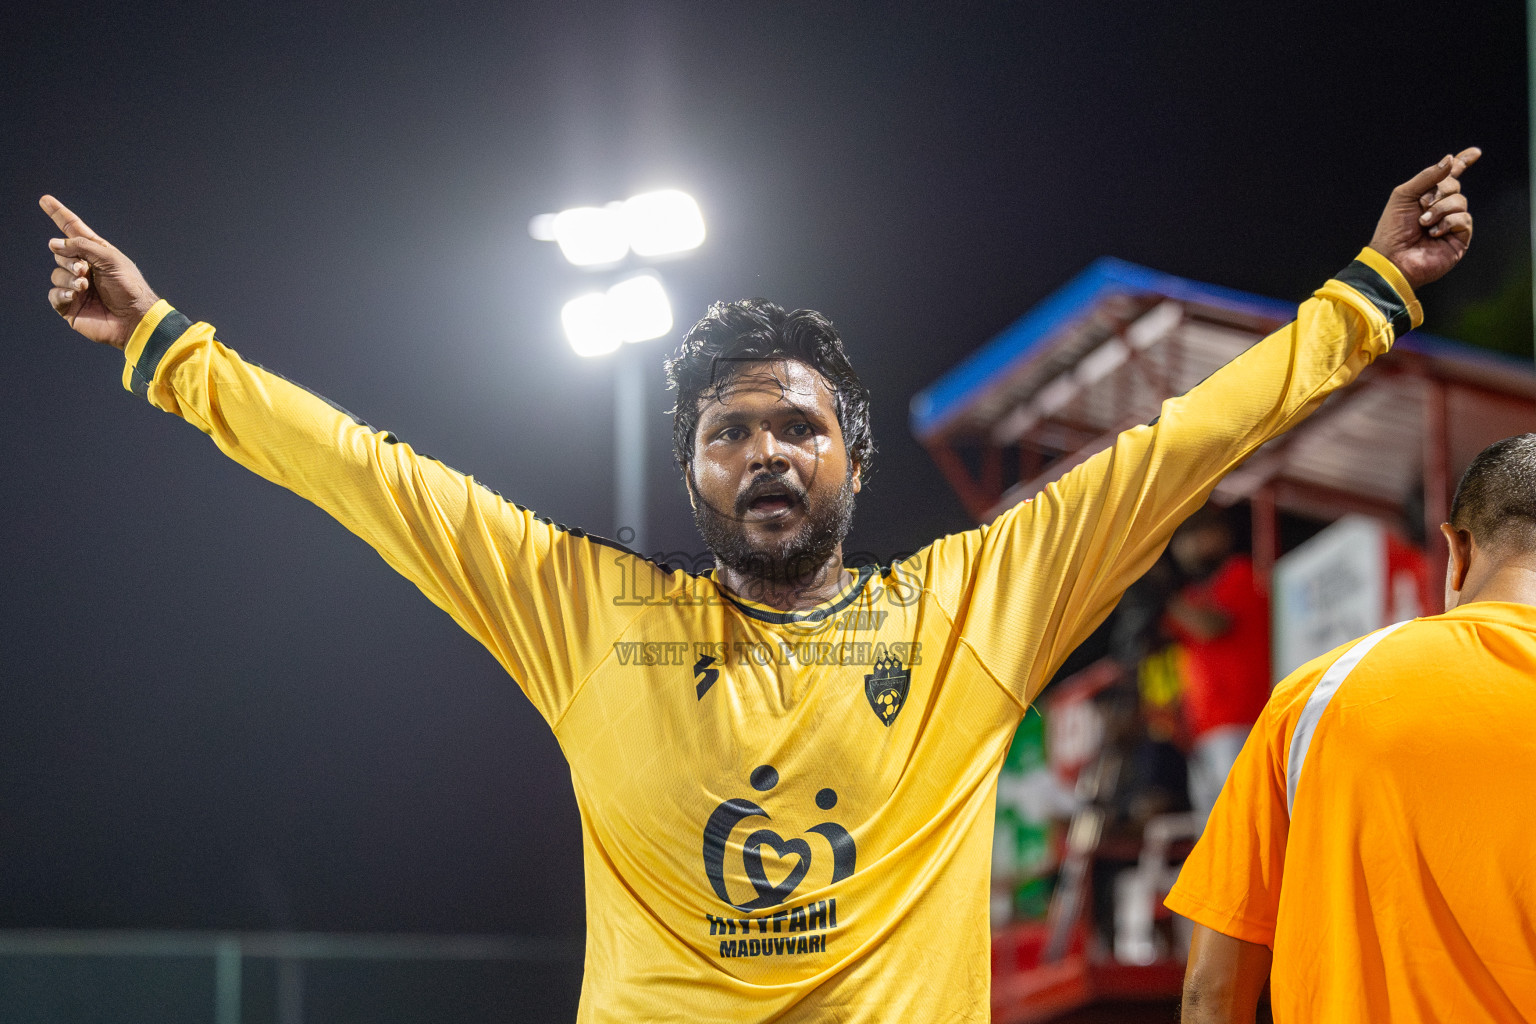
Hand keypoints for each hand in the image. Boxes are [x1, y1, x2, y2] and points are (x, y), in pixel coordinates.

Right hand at [40, 195, 159, 349]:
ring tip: (84, 286)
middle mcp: (84, 269)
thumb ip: (82, 246)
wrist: (135, 319)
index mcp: (97, 254)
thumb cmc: (129, 288)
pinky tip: (74, 296)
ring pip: (56, 274)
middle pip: (60, 253)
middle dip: (69, 260)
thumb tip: (54, 244)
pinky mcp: (70, 306)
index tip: (45, 200)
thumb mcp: (110, 259)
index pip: (73, 230)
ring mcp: (76, 288)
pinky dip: (61, 293)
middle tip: (85, 270)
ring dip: (68, 278)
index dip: (59, 215)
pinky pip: (53, 294)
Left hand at [1367, 148, 1478, 291]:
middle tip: (1422, 205)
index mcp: (1428, 196)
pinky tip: (1434, 233)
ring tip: (1423, 223)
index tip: (1475, 152)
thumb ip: (1427, 176)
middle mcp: (1442, 208)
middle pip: (1454, 186)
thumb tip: (1450, 159)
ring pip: (1460, 201)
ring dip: (1440, 210)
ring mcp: (1452, 223)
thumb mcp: (1404, 195)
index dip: (1462, 163)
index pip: (1450, 176)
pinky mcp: (1459, 238)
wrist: (1392, 257)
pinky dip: (1447, 222)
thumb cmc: (1393, 228)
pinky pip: (1464, 219)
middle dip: (1438, 192)